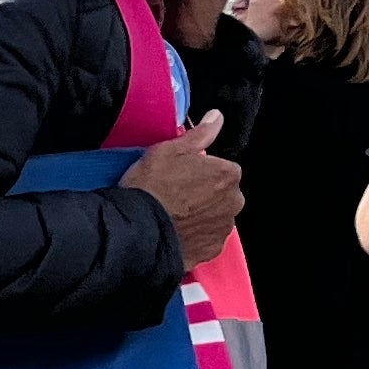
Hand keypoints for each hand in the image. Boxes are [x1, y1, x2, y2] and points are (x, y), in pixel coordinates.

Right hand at [129, 114, 242, 265]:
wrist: (135, 231)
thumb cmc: (151, 188)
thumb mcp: (168, 150)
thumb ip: (199, 134)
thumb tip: (216, 118)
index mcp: (228, 174)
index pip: (221, 170)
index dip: (199, 173)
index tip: (179, 177)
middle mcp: (233, 202)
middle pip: (221, 195)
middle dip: (203, 196)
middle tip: (173, 197)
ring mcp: (222, 229)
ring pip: (214, 218)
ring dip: (199, 217)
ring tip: (170, 217)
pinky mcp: (209, 251)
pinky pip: (204, 241)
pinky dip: (193, 238)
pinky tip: (172, 233)